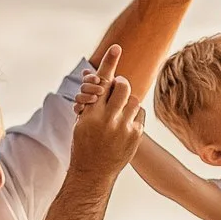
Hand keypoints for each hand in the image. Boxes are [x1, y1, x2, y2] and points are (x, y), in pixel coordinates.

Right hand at [71, 44, 145, 174]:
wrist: (93, 172)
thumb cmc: (84, 143)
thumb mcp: (82, 121)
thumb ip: (91, 100)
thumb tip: (97, 77)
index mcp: (91, 113)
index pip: (101, 83)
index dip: (109, 63)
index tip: (116, 47)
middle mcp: (108, 119)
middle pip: (122, 86)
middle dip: (121, 84)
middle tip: (118, 86)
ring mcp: (123, 128)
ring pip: (133, 100)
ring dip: (127, 101)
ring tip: (119, 112)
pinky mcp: (135, 135)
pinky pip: (139, 115)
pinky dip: (133, 116)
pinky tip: (125, 125)